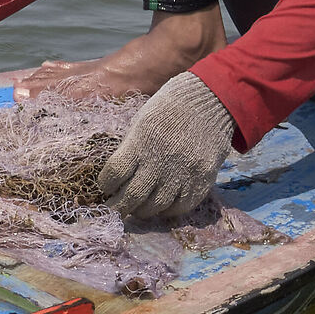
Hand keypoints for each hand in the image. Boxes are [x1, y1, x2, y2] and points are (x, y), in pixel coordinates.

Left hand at [98, 72, 238, 218]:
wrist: (209, 101)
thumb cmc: (169, 109)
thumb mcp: (141, 122)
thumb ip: (130, 149)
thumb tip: (116, 177)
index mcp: (142, 141)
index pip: (115, 172)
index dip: (105, 184)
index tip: (105, 187)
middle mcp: (161, 160)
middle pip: (133, 196)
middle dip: (119, 207)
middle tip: (114, 210)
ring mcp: (183, 172)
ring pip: (156, 206)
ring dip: (142, 211)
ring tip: (136, 209)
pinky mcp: (202, 180)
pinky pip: (181, 207)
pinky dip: (167, 211)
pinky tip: (161, 206)